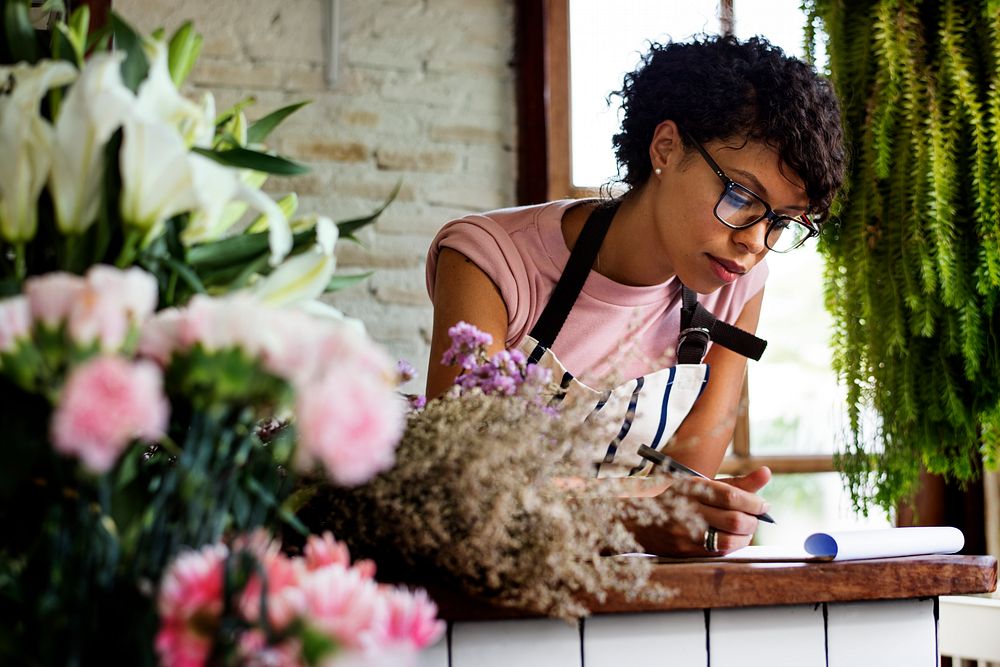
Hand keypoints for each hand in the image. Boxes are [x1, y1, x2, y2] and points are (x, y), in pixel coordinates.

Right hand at [629, 466, 771, 555]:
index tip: (762, 504)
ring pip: (730, 541)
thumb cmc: (675, 497)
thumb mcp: (700, 484)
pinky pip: (718, 552)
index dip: (753, 501)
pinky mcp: (684, 551)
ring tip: (745, 529)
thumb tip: (767, 473)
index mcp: (690, 487)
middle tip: (756, 517)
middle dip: (753, 520)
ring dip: (745, 536)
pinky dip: (732, 545)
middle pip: (734, 519)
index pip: (730, 495)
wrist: (634, 518)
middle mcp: (687, 509)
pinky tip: (731, 537)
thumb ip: (735, 482)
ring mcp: (685, 533)